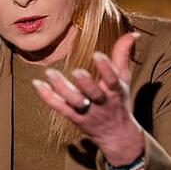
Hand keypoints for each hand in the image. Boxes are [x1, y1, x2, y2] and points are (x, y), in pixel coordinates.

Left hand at [32, 31, 143, 165]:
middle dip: (86, 84)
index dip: (106, 68)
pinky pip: (59, 108)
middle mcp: (101, 103)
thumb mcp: (124, 80)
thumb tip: (133, 34)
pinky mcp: (73, 117)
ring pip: (73, 102)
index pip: (112, 80)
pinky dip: (47, 97)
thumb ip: (123, 56)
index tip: (97, 54)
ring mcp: (86, 111)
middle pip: (93, 94)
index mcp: (114, 92)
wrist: (116, 135)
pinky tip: (38, 84)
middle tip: (77, 71)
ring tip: (49, 73)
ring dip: (61, 88)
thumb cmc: (118, 102)